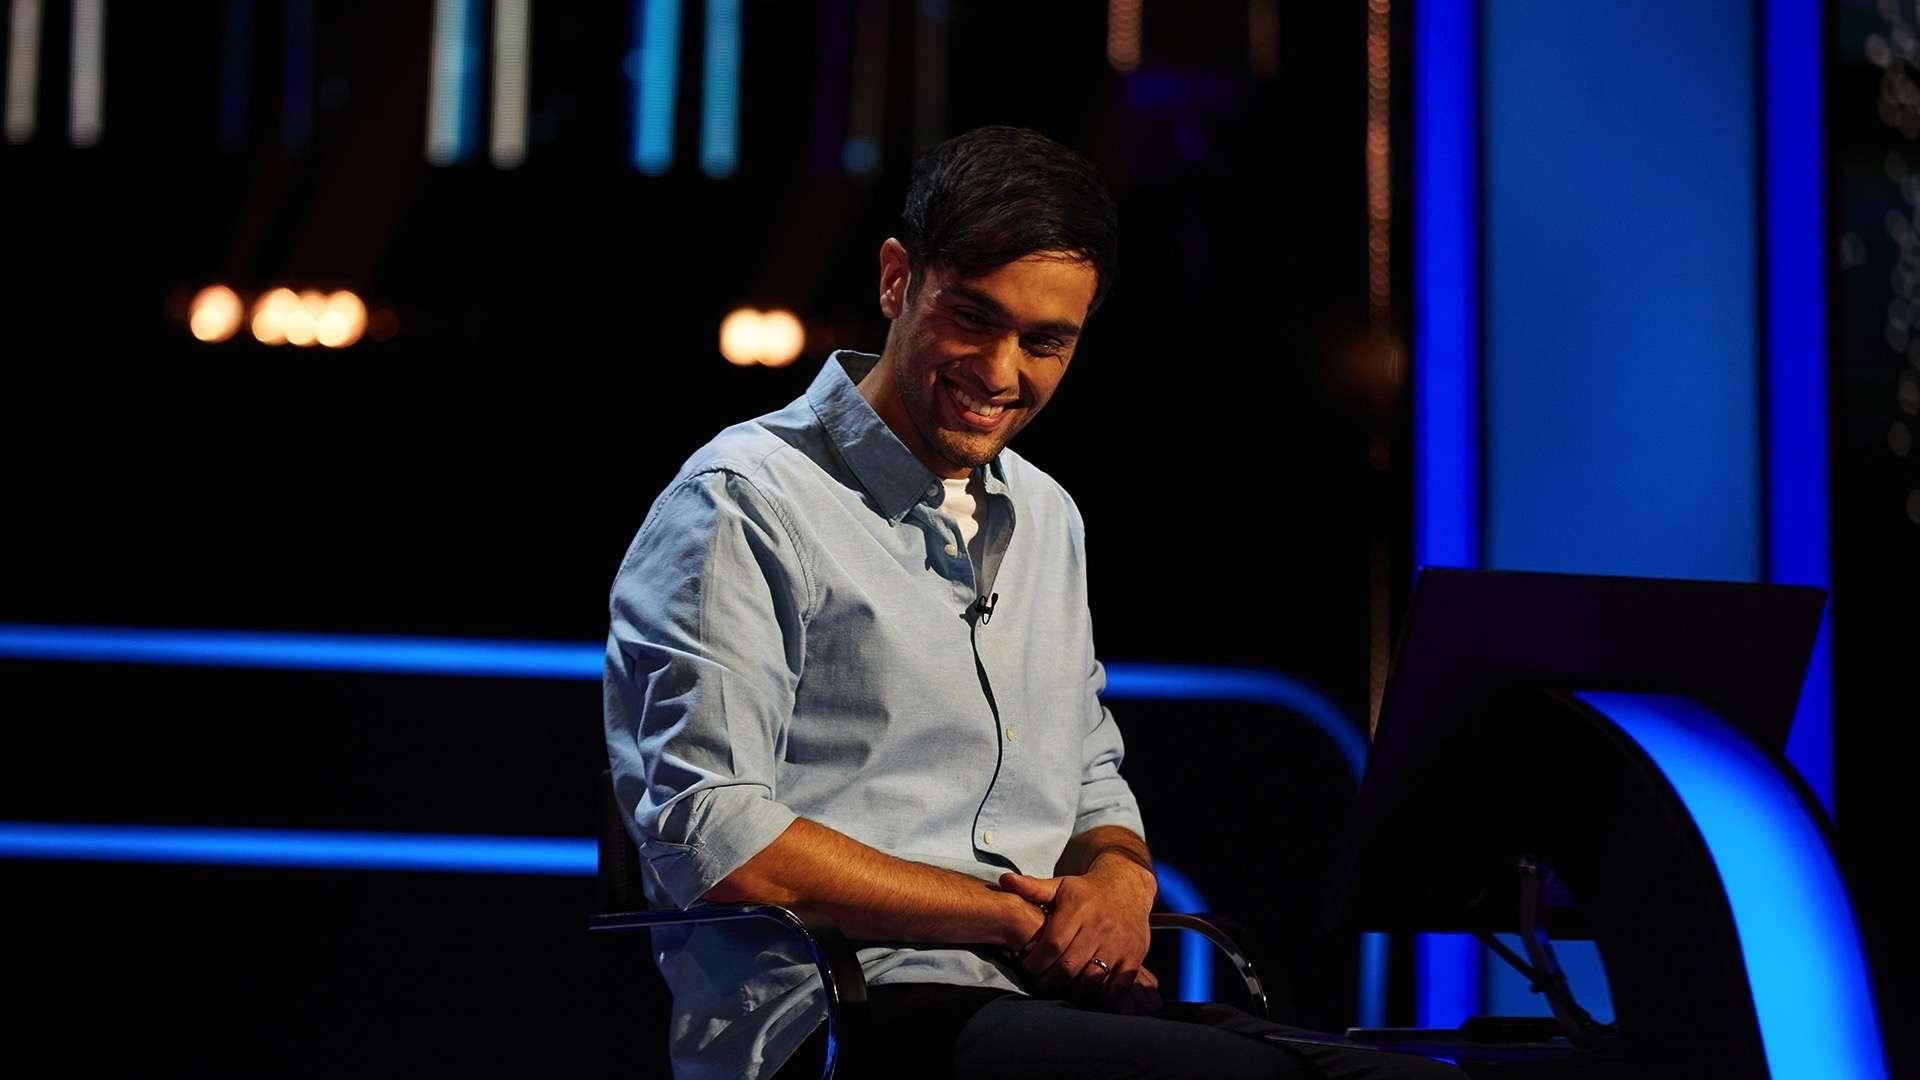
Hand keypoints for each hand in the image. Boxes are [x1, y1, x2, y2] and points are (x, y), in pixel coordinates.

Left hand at [1001, 856, 1154, 1009]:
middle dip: (1050, 980)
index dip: (1037, 961)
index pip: (1053, 944)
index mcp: (1078, 909)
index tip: (1029, 966)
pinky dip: (1101, 994)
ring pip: (1091, 979)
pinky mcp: (1134, 957)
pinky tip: (1088, 990)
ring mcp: (1119, 944)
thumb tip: (1004, 880)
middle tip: (1041, 982)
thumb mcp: (1060, 885)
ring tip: (1062, 987)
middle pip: (1069, 966)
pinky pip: (1117, 986)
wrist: (1127, 887)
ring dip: (1073, 989)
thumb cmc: (1087, 892)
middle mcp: (1099, 927)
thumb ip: (1033, 888)